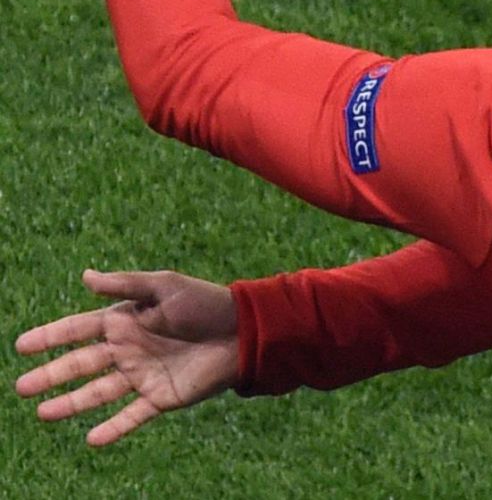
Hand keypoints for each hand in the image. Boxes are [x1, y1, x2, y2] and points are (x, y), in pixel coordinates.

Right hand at [14, 269, 240, 445]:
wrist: (246, 331)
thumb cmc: (206, 302)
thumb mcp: (165, 286)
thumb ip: (126, 284)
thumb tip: (85, 276)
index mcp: (126, 320)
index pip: (79, 330)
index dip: (50, 337)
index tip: (21, 346)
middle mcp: (128, 349)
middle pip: (81, 364)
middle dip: (51, 376)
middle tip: (22, 388)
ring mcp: (143, 374)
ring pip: (98, 392)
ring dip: (71, 404)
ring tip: (43, 414)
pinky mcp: (162, 396)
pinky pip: (133, 415)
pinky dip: (114, 427)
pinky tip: (92, 438)